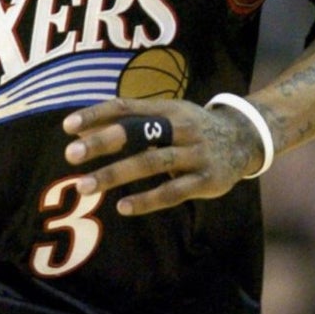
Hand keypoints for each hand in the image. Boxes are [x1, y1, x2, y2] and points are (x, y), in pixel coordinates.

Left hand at [61, 97, 264, 216]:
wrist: (247, 139)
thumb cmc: (192, 128)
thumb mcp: (167, 115)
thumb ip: (128, 120)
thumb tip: (78, 129)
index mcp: (167, 108)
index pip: (127, 106)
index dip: (97, 114)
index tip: (67, 126)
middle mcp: (181, 127)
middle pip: (139, 131)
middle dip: (103, 142)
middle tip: (71, 155)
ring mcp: (195, 154)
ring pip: (152, 162)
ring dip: (116, 174)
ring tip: (85, 186)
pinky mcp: (207, 180)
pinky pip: (174, 191)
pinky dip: (147, 200)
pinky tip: (123, 207)